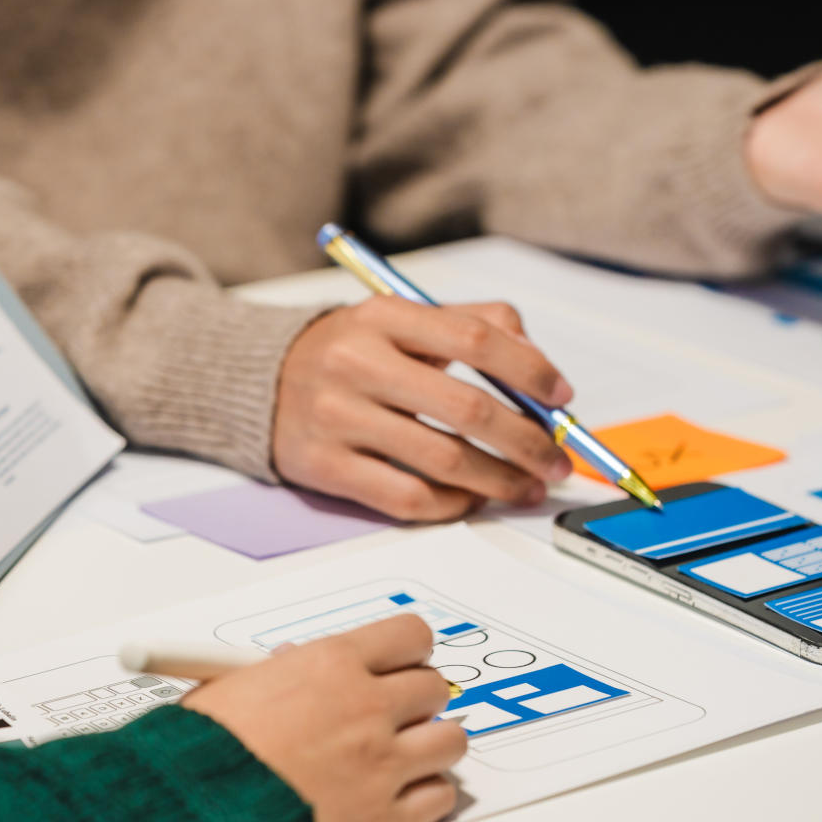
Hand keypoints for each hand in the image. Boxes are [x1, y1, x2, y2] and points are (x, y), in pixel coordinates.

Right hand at [184, 615, 465, 821]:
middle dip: (415, 700)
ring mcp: (382, 765)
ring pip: (451, 741)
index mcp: (332, 664)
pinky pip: (441, 797)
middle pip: (433, 688)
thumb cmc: (201, 750)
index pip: (411, 636)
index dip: (408, 651)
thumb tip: (297, 664)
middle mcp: (366, 708)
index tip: (401, 664)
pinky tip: (399, 794)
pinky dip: (427, 796)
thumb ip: (282, 672)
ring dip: (431, 746)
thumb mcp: (233, 684)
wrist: (192, 813)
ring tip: (403, 755)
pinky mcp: (385, 820)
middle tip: (392, 714)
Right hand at [272, 298, 575, 520]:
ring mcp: (337, 418)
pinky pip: (406, 498)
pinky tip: (472, 499)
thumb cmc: (351, 353)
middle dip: (527, 441)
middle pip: (467, 408)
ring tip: (526, 486)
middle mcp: (356, 363)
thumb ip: (474, 324)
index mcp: (383, 317)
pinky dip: (451, 504)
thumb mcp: (401, 319)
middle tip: (556, 460)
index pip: (475, 339)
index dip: (530, 372)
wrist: (260, 383)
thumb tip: (540, 369)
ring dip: (500, 480)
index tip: (561, 398)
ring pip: (443, 460)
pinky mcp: (324, 467)